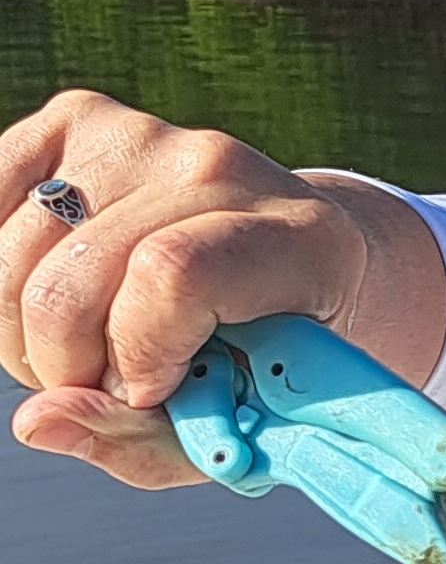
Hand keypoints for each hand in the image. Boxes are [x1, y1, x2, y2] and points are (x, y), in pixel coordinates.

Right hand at [1, 89, 445, 486]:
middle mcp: (221, 168)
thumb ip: (146, 444)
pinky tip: (53, 302)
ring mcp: (145, 134)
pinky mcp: (80, 119)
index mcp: (297, 240)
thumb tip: (38, 422)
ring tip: (86, 348)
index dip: (136, 351)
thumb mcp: (239, 425)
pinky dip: (1, 278)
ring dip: (25, 333)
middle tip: (104, 384)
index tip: (150, 393)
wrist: (294, 263)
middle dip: (65, 364)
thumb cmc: (268, 357)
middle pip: (75, 278)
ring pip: (14, 256)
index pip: (173, 274)